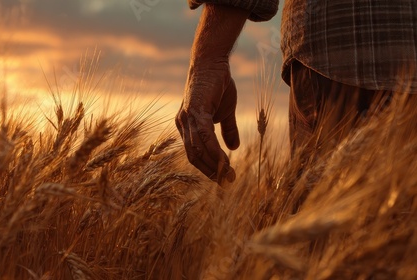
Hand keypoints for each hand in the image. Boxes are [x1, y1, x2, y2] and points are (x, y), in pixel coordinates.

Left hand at [175, 4, 246, 183]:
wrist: (214, 62)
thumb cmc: (218, 85)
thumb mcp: (225, 112)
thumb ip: (227, 130)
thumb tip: (234, 148)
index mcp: (187, 127)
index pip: (194, 154)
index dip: (208, 167)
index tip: (223, 178)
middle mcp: (183, 125)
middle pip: (193, 156)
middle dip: (210, 171)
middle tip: (227, 181)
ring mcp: (187, 118)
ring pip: (198, 149)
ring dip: (214, 164)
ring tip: (229, 174)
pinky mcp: (195, 111)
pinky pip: (204, 137)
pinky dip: (214, 151)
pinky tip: (224, 160)